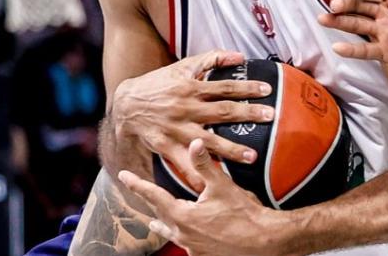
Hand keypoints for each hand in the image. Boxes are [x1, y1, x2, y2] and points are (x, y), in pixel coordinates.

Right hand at [112, 50, 273, 189]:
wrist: (126, 104)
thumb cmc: (159, 83)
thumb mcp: (183, 66)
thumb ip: (211, 58)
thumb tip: (240, 56)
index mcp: (191, 87)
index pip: (225, 86)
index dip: (247, 88)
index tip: (268, 90)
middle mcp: (185, 107)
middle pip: (221, 112)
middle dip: (247, 114)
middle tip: (270, 117)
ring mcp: (176, 128)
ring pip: (206, 140)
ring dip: (230, 149)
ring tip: (252, 157)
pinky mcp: (164, 145)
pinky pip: (182, 161)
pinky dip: (195, 172)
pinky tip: (210, 182)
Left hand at [119, 139, 287, 255]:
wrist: (263, 242)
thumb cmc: (244, 215)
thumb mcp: (223, 187)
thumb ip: (205, 165)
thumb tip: (194, 142)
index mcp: (183, 215)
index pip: (154, 196)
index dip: (137, 184)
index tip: (124, 175)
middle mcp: (182, 233)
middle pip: (159, 215)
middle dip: (149, 203)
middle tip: (139, 193)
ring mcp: (192, 247)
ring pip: (170, 232)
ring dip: (162, 222)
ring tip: (155, 221)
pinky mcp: (202, 254)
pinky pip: (185, 243)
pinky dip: (181, 234)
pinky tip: (185, 235)